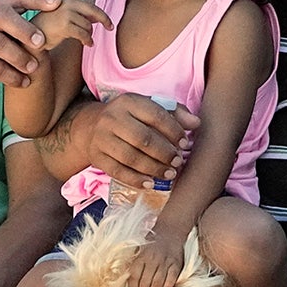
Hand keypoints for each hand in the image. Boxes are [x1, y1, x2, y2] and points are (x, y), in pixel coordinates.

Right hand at [0, 0, 63, 89]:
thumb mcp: (7, 27)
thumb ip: (28, 21)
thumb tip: (65, 15)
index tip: (57, 2)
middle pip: (3, 18)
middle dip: (24, 29)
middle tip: (42, 43)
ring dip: (20, 57)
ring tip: (34, 67)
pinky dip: (12, 76)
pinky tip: (24, 81)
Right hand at [31, 0, 112, 49]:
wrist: (31, 41)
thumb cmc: (49, 30)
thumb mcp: (64, 18)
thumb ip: (80, 15)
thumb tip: (98, 19)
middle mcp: (66, 2)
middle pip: (93, 9)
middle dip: (104, 19)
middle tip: (110, 27)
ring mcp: (65, 12)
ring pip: (89, 24)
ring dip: (90, 34)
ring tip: (87, 40)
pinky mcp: (65, 24)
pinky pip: (84, 33)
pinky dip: (87, 40)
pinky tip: (87, 44)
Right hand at [85, 93, 200, 188]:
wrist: (90, 126)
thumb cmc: (129, 117)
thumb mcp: (149, 107)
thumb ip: (175, 113)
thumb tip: (196, 123)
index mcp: (128, 102)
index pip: (155, 115)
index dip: (173, 130)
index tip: (184, 143)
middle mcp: (112, 118)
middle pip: (143, 138)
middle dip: (164, 153)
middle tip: (178, 161)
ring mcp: (101, 138)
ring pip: (130, 157)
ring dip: (153, 168)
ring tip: (169, 174)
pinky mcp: (96, 157)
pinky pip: (117, 171)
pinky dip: (135, 180)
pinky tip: (150, 184)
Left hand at [127, 227, 187, 286]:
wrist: (171, 229)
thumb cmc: (154, 241)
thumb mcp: (142, 248)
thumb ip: (138, 263)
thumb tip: (132, 280)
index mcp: (142, 256)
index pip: (134, 276)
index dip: (133, 286)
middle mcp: (153, 259)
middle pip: (145, 282)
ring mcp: (165, 262)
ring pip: (157, 283)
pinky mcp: (176, 264)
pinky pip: (171, 279)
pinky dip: (167, 286)